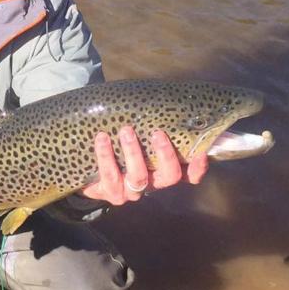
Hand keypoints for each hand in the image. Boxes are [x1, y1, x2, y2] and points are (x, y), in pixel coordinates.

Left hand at [79, 127, 210, 204]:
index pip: (190, 175)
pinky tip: (102, 138)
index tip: (200, 152)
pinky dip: (106, 156)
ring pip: (139, 177)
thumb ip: (152, 124)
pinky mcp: (111, 192)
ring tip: (126, 130)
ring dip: (134, 153)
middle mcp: (153, 183)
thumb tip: (166, 97)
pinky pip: (110, 176)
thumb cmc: (120, 144)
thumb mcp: (138, 135)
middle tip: (157, 133)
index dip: (198, 167)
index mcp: (164, 170)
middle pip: (170, 176)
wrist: (88, 169)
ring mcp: (132, 191)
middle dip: (165, 155)